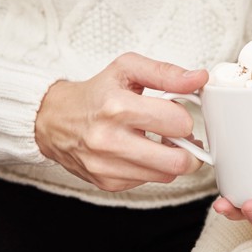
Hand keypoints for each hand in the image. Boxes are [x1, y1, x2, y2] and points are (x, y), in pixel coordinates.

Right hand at [35, 52, 208, 191]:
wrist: (53, 120)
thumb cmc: (95, 93)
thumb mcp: (128, 69)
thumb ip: (166, 72)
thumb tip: (198, 78)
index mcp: (117, 107)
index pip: (177, 123)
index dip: (185, 116)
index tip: (179, 112)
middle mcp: (109, 140)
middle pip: (177, 160)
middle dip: (190, 148)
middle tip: (185, 136)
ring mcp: (107, 166)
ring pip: (166, 174)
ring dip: (173, 158)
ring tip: (164, 141)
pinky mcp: (107, 183)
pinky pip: (149, 182)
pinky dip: (154, 168)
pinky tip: (145, 151)